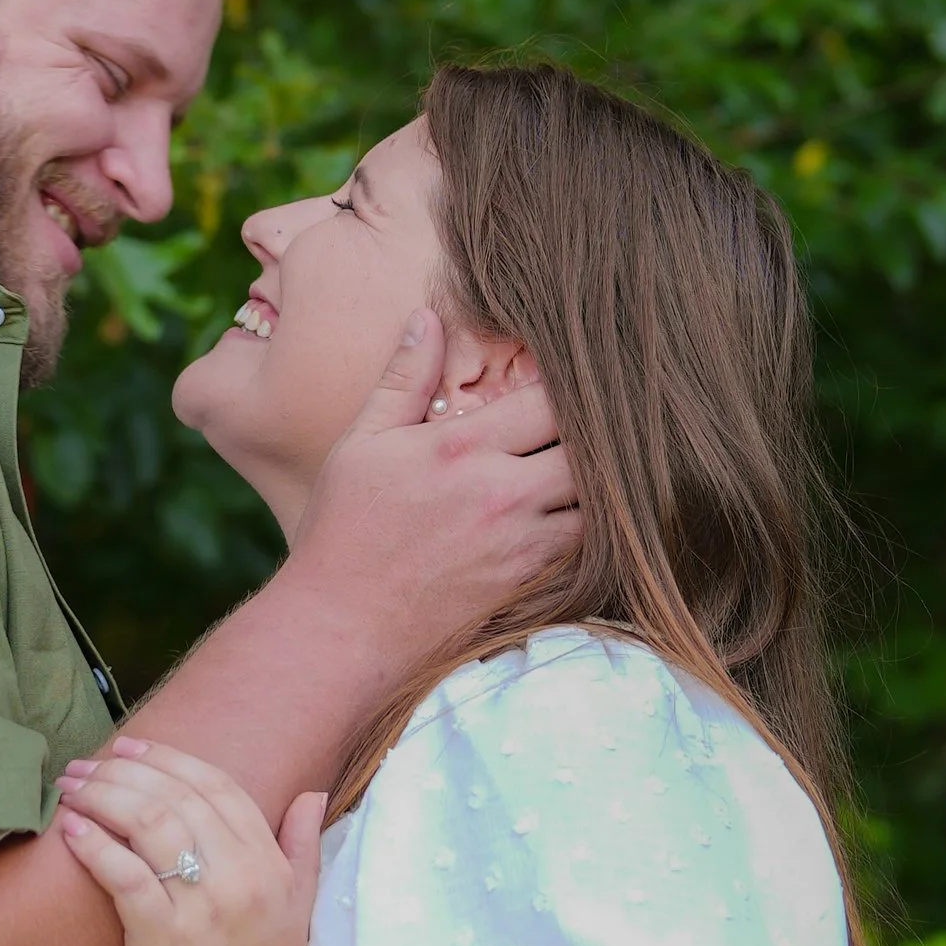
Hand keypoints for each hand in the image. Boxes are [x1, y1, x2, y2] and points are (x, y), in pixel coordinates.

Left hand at [54, 740, 324, 945]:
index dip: (171, 760)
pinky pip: (124, 873)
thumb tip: (311, 795)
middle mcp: (243, 879)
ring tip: (70, 788)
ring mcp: (204, 908)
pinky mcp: (163, 939)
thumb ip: (300, 852)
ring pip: (148, 822)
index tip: (130, 750)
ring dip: (102, 796)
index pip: (220, 788)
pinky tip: (71, 829)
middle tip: (85, 765)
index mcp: (272, 868)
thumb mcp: (295, 916)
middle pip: (177, 796)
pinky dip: (94, 843)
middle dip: (124, 770)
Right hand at [285, 311, 579, 666]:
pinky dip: (595, 524)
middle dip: (596, 428)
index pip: (549, 396)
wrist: (343, 627)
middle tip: (601, 416)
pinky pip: (588, 544)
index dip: (570, 381)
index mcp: (462, 447)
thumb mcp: (362, 443)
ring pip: (599, 496)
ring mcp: (522, 541)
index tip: (573, 373)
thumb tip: (428, 317)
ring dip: (602, 478)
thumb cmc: (344, 532)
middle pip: (588, 445)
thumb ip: (403, 379)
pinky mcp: (530, 581)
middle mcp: (502, 491)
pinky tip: (584, 510)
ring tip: (596, 462)